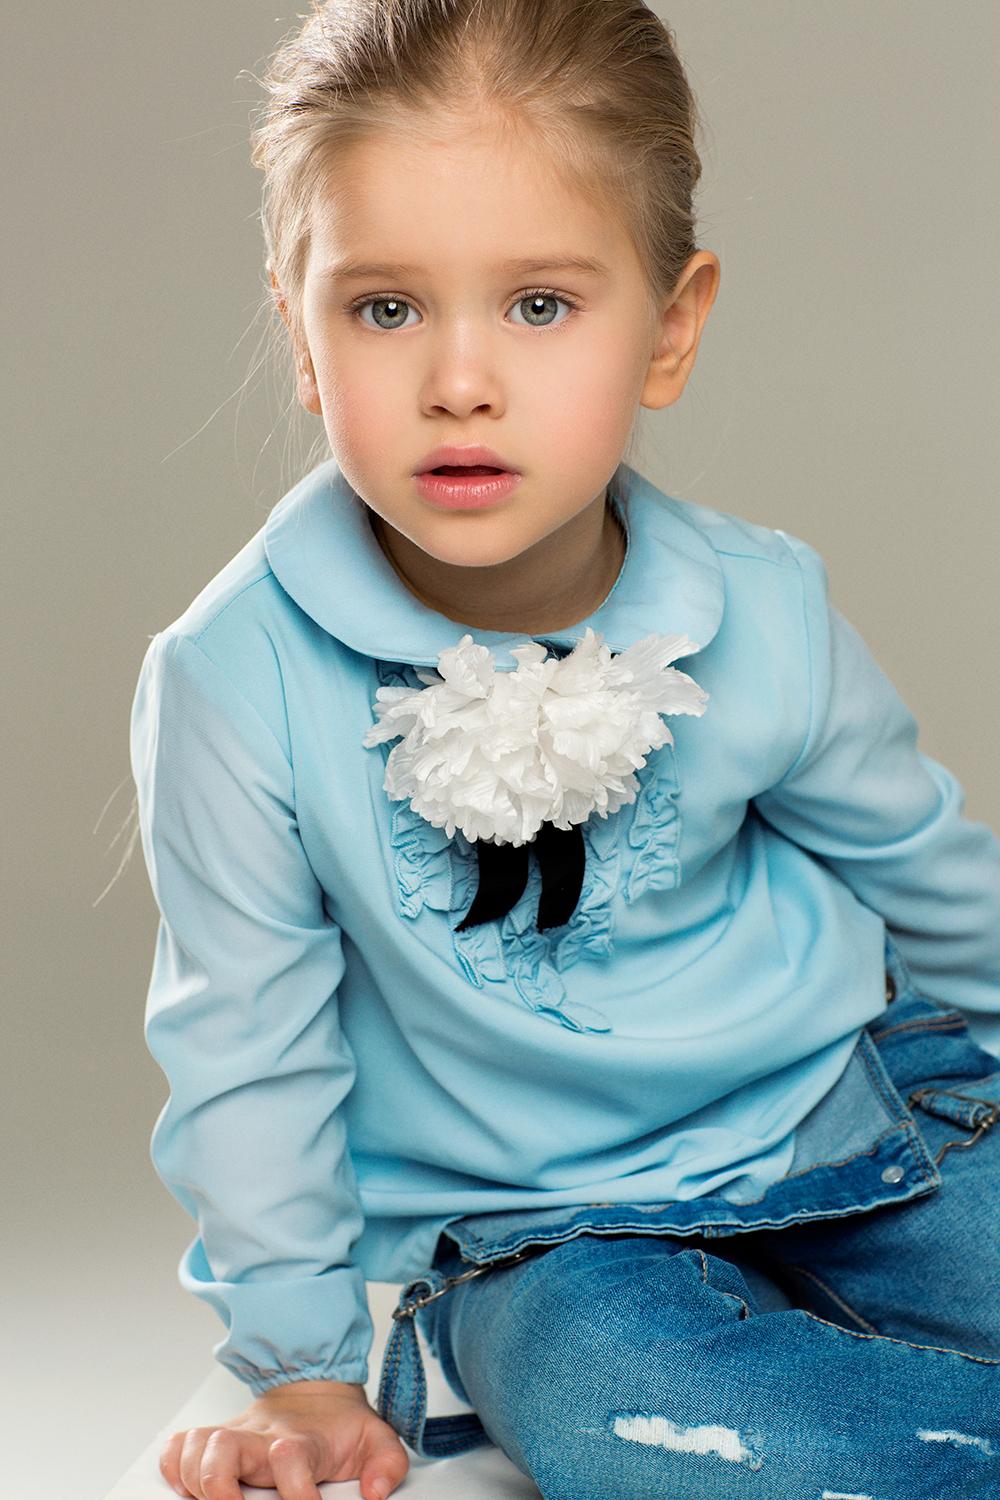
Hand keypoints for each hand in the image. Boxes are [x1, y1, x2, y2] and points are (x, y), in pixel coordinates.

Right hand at [159, 1379, 409, 1499]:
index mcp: (302, 1438)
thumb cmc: (340, 1426)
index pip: (291, 1456)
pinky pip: (179, 1446)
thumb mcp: (378, 1439)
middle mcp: (260, 1436)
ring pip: (196, 1447)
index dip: (295, 1489)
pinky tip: (188, 1488)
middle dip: (219, 1487)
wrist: (316, 1388)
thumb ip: (387, 1464)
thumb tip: (375, 1492)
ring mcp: (234, 1435)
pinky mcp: (214, 1439)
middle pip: (223, 1448)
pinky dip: (175, 1467)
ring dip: (196, 1479)